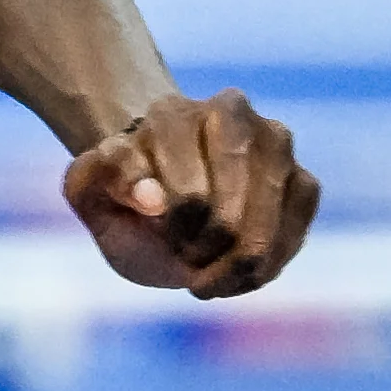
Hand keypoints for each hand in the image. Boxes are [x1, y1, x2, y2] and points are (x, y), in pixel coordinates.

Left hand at [61, 88, 318, 299]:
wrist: (160, 201)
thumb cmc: (124, 196)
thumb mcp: (89, 192)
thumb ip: (100, 183)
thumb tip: (153, 197)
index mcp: (171, 114)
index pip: (187, 187)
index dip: (175, 228)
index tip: (158, 236)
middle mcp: (231, 112)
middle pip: (236, 195)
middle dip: (211, 242)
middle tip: (187, 260)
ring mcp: (274, 142)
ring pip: (272, 210)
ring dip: (241, 258)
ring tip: (210, 277)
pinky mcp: (301, 179)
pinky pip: (297, 225)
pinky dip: (269, 261)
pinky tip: (240, 274)